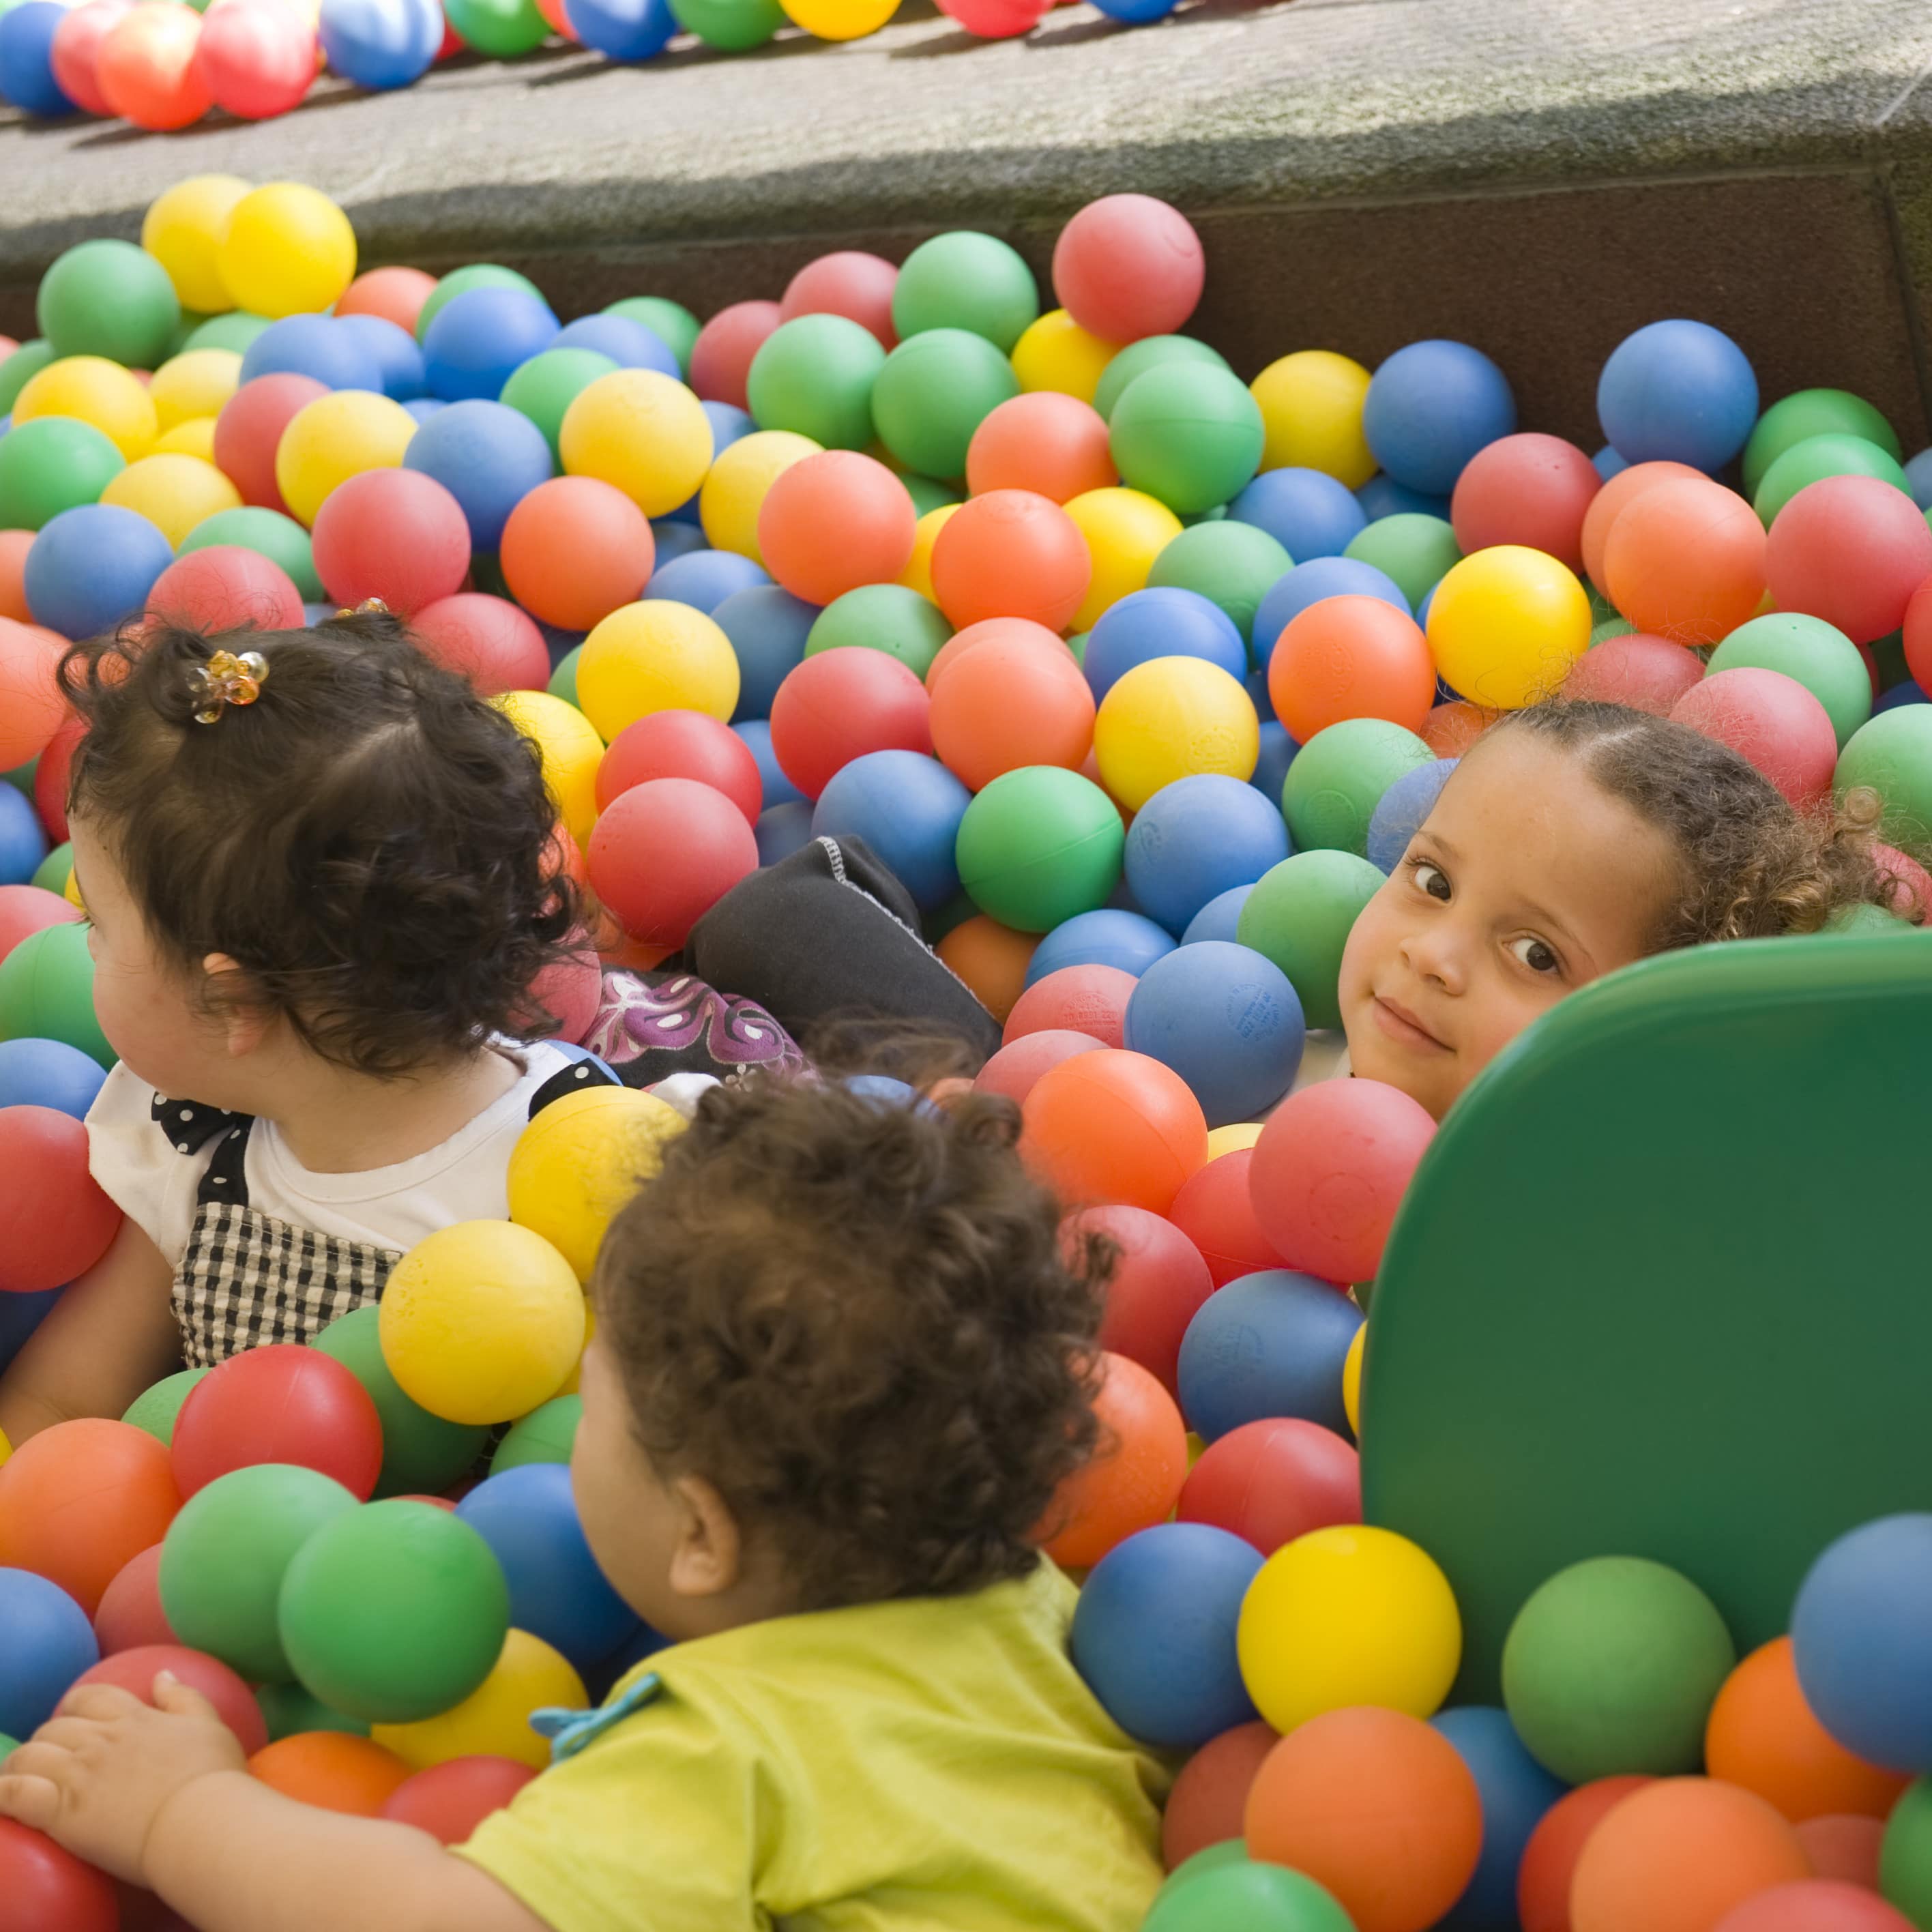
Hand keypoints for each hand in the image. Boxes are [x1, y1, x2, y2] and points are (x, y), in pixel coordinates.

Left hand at [0, 1672, 246, 1883]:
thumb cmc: (212, 1776)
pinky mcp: (61, 1811)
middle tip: (51, 1760)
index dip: (74, 1707)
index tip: (75, 1722)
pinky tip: (2, 1797)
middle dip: (47, 1740)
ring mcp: (78, 1774)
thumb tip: (162, 1675)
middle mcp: (100, 1740)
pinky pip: (16, 1794)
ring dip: (20, 1764)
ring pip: (29, 1756)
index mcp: (133, 1718)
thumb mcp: (210, 1725)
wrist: (200, 1820)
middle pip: (54, 1728)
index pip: (89, 1698)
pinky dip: (4, 1792)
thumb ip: (184, 1697)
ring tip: (19, 1778)